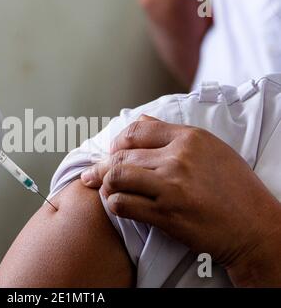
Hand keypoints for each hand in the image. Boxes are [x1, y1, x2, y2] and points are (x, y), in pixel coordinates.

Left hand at [81, 115, 280, 286]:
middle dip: (102, 166)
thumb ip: (174, 135)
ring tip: (105, 189)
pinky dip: (114, 204)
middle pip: (121, 155)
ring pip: (116, 176)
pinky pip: (123, 203)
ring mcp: (171, 185)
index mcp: (189, 137)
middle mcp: (178, 157)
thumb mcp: (212, 149)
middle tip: (95, 174)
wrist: (254, 226)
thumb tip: (141, 122)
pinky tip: (118, 205)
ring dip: (104, 184)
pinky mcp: (166, 213)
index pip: (136, 130)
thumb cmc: (235, 189)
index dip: (117, 142)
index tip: (113, 153)